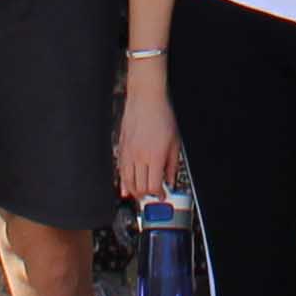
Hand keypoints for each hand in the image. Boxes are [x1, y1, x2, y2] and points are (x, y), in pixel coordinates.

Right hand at [116, 79, 179, 201]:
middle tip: (153, 196)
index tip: (162, 194)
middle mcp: (140, 156)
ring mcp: (128, 153)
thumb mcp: (174, 141)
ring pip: (128, 181)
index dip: (158, 194)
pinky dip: (123, 182)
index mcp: (155, 156)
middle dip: (147, 195)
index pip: (153, 185)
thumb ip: (172, 164)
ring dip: (134, 191)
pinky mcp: (121, 148)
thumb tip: (170, 180)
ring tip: (141, 195)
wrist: (145, 99)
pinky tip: (126, 188)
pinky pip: (120, 171)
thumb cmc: (161, 116)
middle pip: (139, 186)